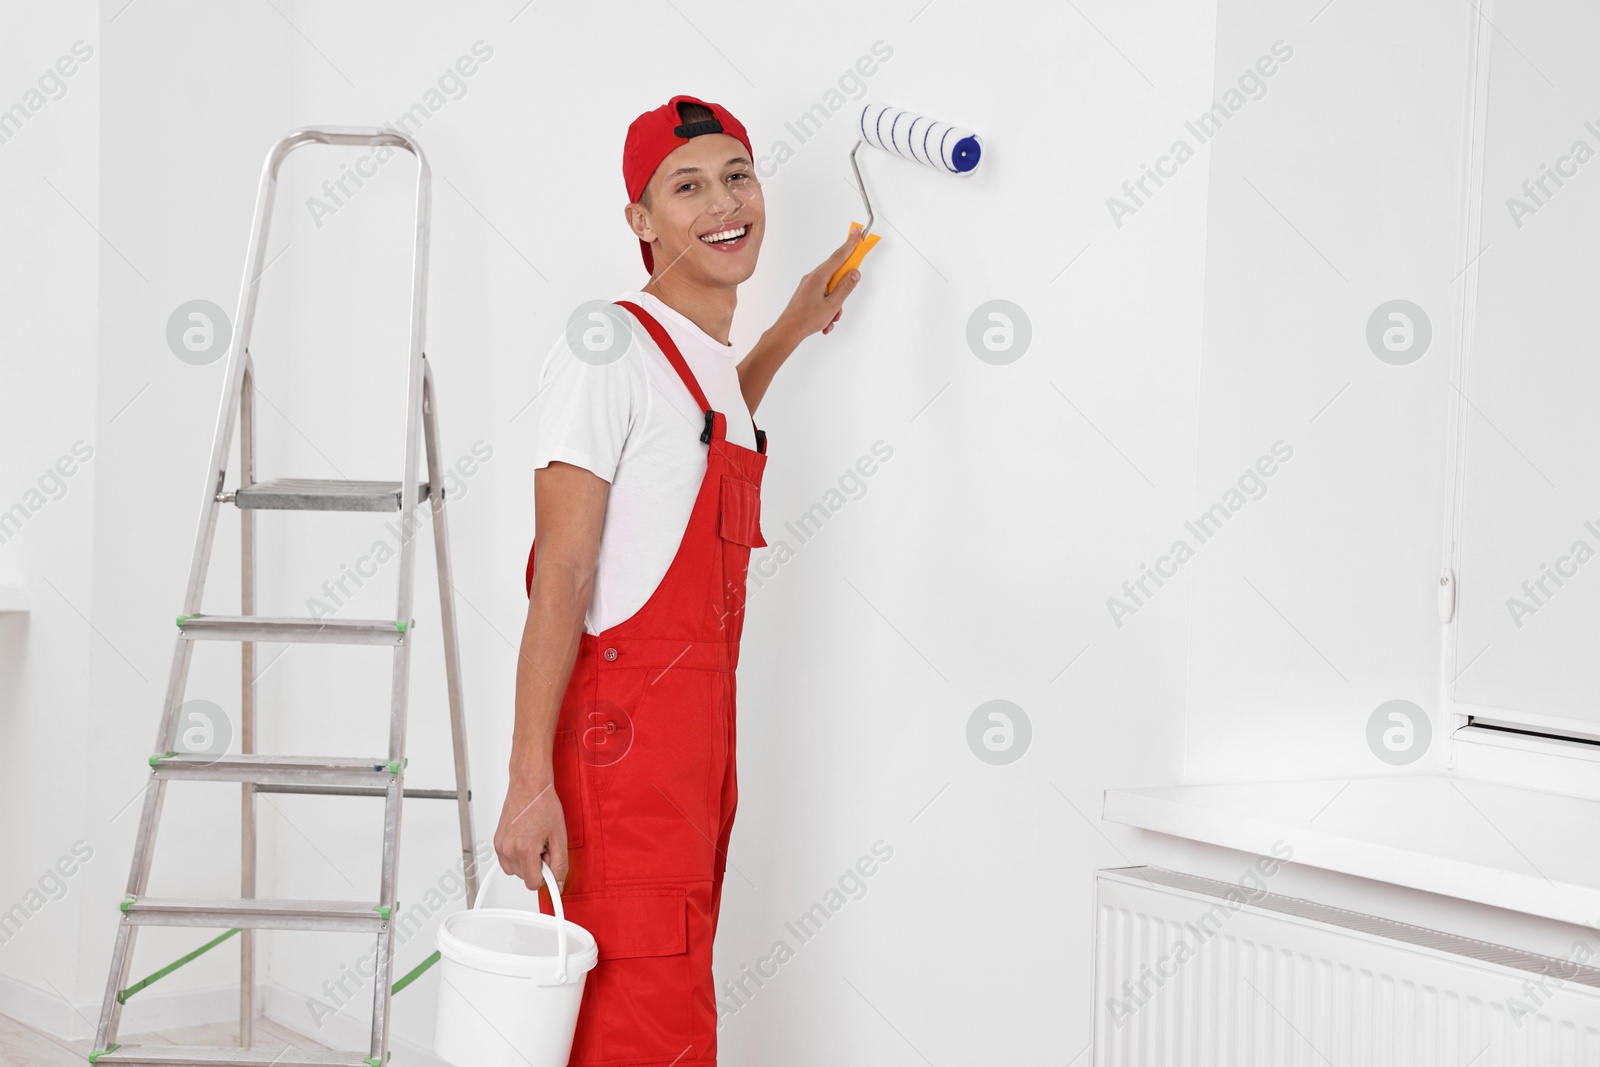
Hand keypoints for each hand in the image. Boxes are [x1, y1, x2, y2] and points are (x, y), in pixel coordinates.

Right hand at [493, 764, 568, 892]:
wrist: (529, 786)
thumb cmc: (543, 805)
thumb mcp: (559, 837)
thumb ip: (560, 865)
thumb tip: (558, 884)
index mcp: (524, 850)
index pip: (533, 884)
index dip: (546, 876)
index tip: (550, 865)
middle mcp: (508, 850)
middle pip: (525, 877)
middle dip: (537, 866)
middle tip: (544, 845)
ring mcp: (500, 846)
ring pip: (515, 870)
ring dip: (527, 862)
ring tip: (535, 841)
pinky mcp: (496, 842)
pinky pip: (507, 861)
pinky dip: (517, 855)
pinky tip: (526, 840)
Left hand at [778, 224, 865, 340]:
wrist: (788, 331)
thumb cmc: (805, 319)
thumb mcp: (832, 304)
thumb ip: (845, 287)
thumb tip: (854, 274)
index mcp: (818, 277)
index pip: (838, 256)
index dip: (850, 245)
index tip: (857, 234)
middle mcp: (812, 278)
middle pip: (836, 273)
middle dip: (844, 287)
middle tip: (848, 292)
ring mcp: (809, 285)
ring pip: (831, 288)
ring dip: (836, 303)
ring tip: (832, 316)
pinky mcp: (807, 293)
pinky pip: (824, 296)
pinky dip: (828, 308)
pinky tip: (826, 321)